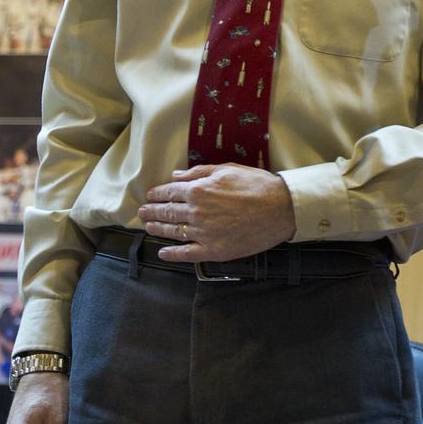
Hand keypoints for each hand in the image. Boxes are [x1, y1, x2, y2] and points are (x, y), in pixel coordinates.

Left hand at [139, 163, 295, 261]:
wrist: (279, 209)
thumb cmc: (256, 185)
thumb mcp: (226, 169)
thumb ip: (198, 173)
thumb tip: (176, 176)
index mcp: (198, 190)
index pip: (170, 192)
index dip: (157, 194)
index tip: (150, 195)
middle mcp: (196, 212)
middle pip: (167, 212)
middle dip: (152, 212)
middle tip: (142, 212)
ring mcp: (203, 233)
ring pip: (173, 232)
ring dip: (158, 229)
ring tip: (148, 228)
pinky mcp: (214, 251)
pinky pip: (187, 254)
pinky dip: (173, 254)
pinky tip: (163, 252)